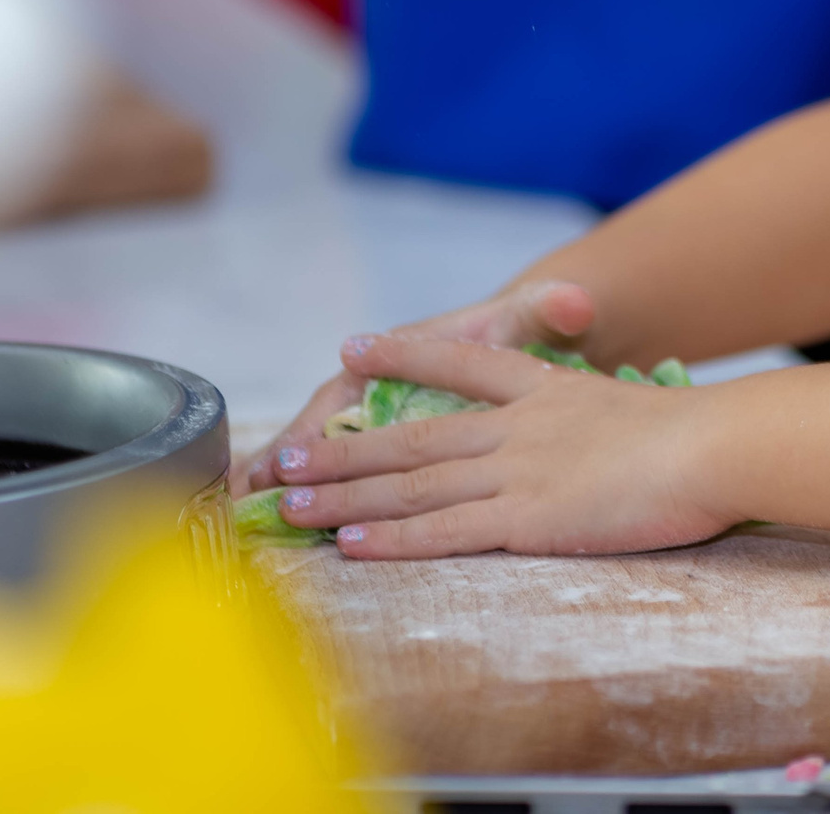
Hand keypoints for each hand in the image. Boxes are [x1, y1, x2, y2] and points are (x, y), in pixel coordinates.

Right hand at [232, 280, 593, 495]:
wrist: (535, 338)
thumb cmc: (525, 326)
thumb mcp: (537, 316)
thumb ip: (551, 308)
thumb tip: (575, 300)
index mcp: (410, 351)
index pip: (352, 385)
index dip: (320, 420)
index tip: (295, 450)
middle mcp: (389, 383)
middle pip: (331, 427)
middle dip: (296, 461)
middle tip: (261, 496)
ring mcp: (390, 416)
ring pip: (333, 452)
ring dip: (299, 481)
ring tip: (254, 517)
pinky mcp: (400, 445)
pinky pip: (356, 473)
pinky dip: (331, 497)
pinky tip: (300, 530)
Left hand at [264, 334, 738, 557]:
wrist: (716, 445)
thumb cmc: (702, 435)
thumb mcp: (645, 410)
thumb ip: (609, 422)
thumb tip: (607, 438)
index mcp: (547, 390)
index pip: (462, 363)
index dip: (405, 355)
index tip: (353, 346)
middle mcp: (519, 426)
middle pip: (412, 436)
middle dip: (342, 447)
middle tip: (282, 455)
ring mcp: (518, 470)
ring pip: (412, 485)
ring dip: (345, 496)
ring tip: (290, 504)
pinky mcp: (526, 517)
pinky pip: (444, 530)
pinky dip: (392, 539)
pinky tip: (350, 544)